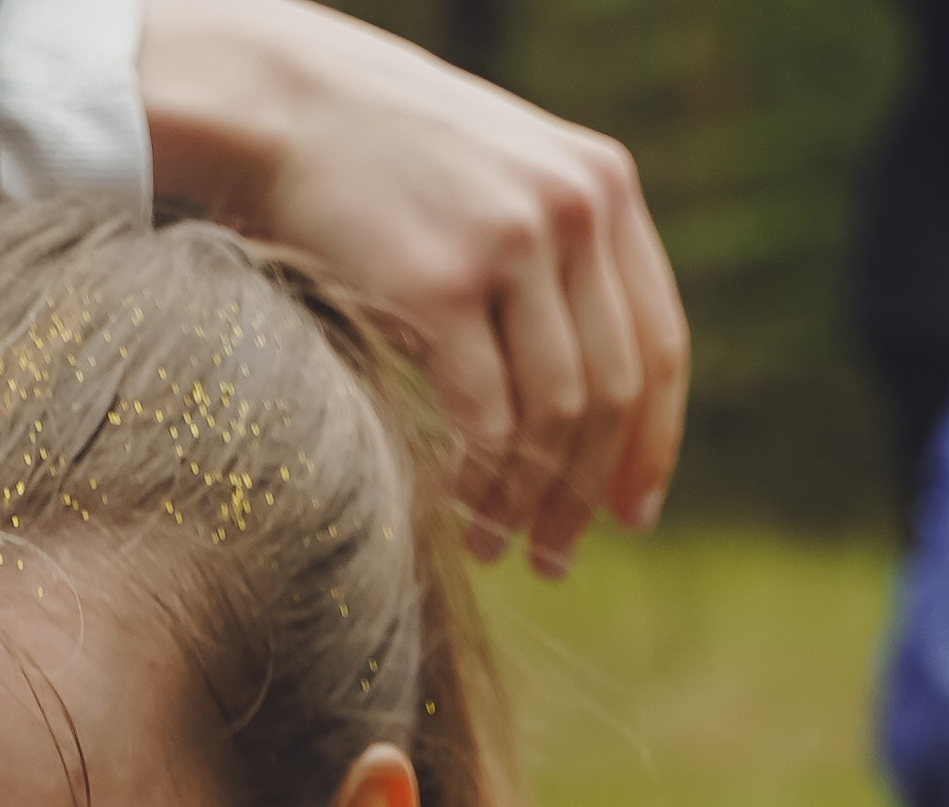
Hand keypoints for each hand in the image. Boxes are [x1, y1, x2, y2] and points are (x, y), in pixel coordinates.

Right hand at [139, 0, 685, 575]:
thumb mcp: (505, 190)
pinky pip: (483, 419)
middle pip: (609, 395)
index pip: (660, 345)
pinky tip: (456, 513)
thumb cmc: (391, 168)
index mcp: (605, 189)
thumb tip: (591, 418)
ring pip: (552, 416)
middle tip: (552, 558)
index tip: (631, 519)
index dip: (650, 448)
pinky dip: (476, 483)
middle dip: (583, 495)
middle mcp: (574, 210)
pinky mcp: (440, 282)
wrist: (288, 106)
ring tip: (495, 544)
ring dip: (527, 500)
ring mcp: (510, 242)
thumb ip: (560, 270)